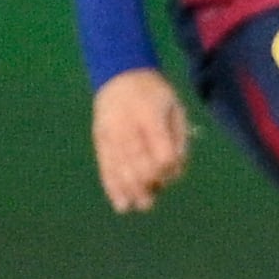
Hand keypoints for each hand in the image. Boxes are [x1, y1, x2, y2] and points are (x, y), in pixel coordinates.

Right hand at [90, 68, 192, 213]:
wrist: (119, 74)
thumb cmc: (154, 93)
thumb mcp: (175, 107)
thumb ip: (178, 138)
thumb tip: (175, 171)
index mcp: (151, 116)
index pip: (161, 153)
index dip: (169, 169)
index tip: (173, 171)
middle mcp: (128, 127)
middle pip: (138, 164)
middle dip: (147, 184)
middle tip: (153, 197)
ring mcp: (111, 135)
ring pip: (120, 168)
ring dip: (130, 190)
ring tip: (139, 205)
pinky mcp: (100, 140)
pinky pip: (105, 166)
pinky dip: (112, 186)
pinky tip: (120, 203)